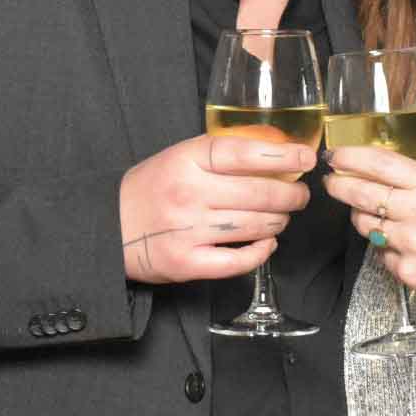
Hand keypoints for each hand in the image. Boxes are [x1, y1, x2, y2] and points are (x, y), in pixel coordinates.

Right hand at [118, 133, 316, 284]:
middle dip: (291, 195)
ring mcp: (186, 230)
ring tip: (282, 217)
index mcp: (185, 160)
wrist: (109, 225)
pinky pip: (237, 261)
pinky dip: (259, 253)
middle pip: (258, 192)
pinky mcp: (186, 263)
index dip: (282, 156)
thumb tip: (275, 152)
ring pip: (254, 225)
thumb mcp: (179, 157)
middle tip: (299, 195)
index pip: (244, 153)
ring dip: (278, 222)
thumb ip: (219, 155)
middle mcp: (187, 193)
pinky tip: (266, 244)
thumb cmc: (151, 188)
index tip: (306, 159)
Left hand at [323, 143, 415, 322]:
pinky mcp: (406, 272)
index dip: (350, 156)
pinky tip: (402, 242)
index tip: (336, 155)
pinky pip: (380, 254)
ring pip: (364, 225)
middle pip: (359, 193)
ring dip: (361, 215)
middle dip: (338, 185)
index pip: (378, 163)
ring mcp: (410, 245)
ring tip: (374, 212)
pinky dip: (384, 246)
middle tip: (332, 180)